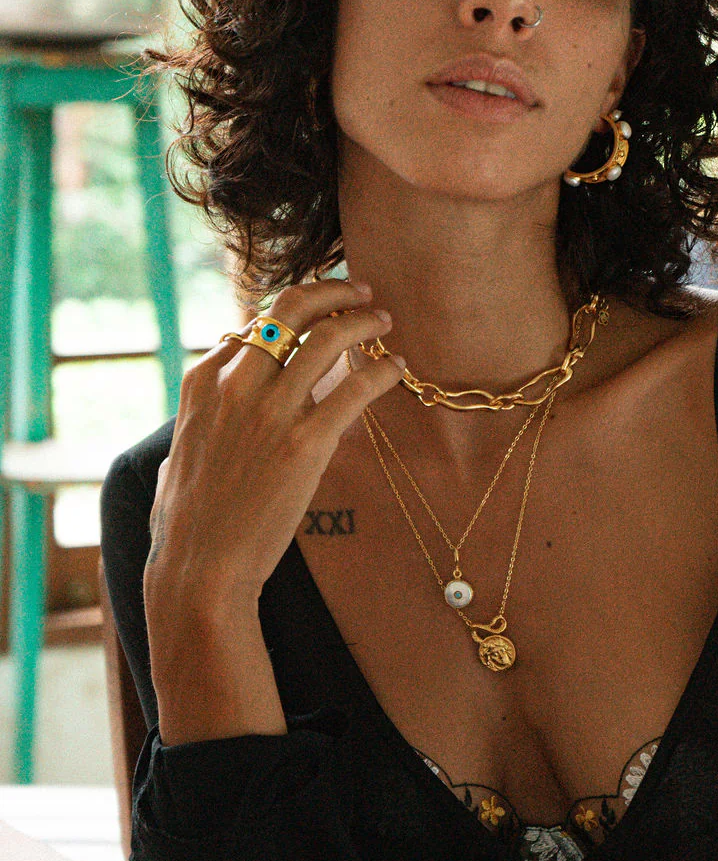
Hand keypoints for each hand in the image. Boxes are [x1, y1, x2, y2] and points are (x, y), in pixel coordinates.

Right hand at [146, 277, 403, 600]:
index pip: (256, 323)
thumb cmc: (187, 523)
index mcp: (203, 381)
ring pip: (327, 337)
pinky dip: (382, 371)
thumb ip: (199, 418)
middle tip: (360, 291)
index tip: (320, 314)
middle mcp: (235, 384)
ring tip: (383, 320)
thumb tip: (208, 403)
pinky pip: (355, 389)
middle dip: (331, 292)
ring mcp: (270, 411)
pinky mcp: (305, 443)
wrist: (200, 569)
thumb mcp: (177, 450)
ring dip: (363, 321)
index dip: (295, 314)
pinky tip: (397, 370)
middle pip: (291, 310)